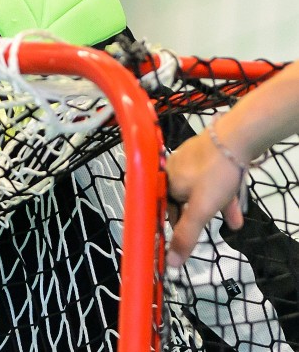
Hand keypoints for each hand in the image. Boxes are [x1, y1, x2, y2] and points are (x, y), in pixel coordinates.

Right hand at [165, 129, 246, 268]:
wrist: (236, 137)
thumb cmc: (215, 173)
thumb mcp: (201, 209)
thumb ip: (186, 236)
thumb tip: (171, 262)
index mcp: (165, 182)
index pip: (164, 211)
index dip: (176, 226)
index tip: (187, 238)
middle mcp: (172, 170)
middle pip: (183, 202)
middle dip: (199, 218)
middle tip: (212, 228)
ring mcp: (188, 160)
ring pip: (199, 191)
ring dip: (214, 208)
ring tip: (232, 222)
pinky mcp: (204, 154)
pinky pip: (208, 179)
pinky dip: (220, 194)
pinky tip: (234, 205)